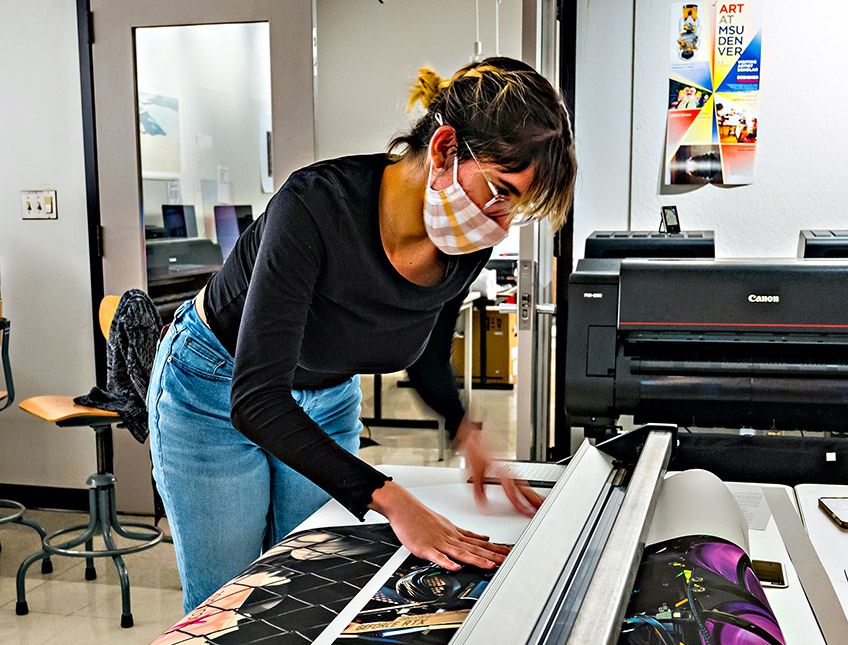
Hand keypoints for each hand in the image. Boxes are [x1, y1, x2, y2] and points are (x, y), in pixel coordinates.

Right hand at [368, 481, 509, 570]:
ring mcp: (438, 542)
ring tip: (489, 566)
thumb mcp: (446, 523)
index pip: (478, 542)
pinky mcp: (425, 547)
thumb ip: (464, 533)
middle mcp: (450, 537)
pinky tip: (455, 567)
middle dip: (491, 555)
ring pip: (460, 552)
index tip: (507, 552)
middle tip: (507, 560)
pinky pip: (437, 556)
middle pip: (474, 548)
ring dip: (476, 560)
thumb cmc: (421, 516)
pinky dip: (447, 562)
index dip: (494, 548)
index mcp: (455, 533)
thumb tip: (482, 537)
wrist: (403, 507)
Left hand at [454, 416, 544, 517]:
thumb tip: (483, 506)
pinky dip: (528, 489)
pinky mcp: (509, 469)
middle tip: (543, 510)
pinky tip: (529, 493)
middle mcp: (508, 471)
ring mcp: (510, 470)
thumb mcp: (474, 471)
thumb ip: (479, 490)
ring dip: (534, 495)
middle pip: (524, 488)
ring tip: (542, 504)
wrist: (476, 433)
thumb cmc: (476, 449)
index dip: (519, 502)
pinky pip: (521, 481)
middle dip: (534, 500)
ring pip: (525, 485)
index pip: (512, 490)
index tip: (526, 512)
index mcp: (501, 472)